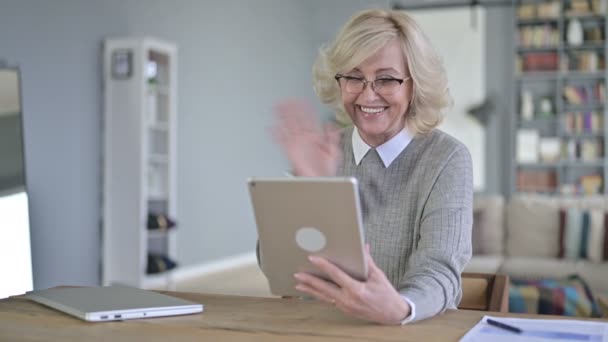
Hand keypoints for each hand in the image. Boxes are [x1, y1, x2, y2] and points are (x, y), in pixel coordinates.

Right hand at [272, 99, 340, 176]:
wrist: (320, 182)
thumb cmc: (326, 169)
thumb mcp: (334, 151)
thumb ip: (332, 137)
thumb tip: (330, 124)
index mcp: (315, 136)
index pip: (309, 119)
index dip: (305, 109)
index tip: (301, 100)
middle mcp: (305, 138)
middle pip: (296, 120)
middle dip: (291, 109)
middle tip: (285, 100)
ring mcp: (297, 144)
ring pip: (288, 127)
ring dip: (282, 117)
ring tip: (277, 108)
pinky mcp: (291, 151)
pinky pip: (282, 140)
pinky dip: (276, 134)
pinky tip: (272, 128)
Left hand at [293, 245, 410, 324]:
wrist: (392, 314)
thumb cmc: (386, 294)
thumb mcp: (378, 276)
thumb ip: (368, 261)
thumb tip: (363, 246)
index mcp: (357, 290)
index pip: (336, 275)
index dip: (324, 266)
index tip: (313, 259)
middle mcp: (349, 299)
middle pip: (325, 288)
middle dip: (310, 281)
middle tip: (297, 274)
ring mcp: (345, 306)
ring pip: (324, 296)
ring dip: (310, 290)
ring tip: (298, 284)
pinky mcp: (345, 309)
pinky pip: (329, 301)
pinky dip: (319, 295)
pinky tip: (311, 292)